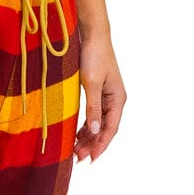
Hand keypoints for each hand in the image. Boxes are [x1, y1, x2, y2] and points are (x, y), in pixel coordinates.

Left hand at [74, 35, 125, 163]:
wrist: (92, 35)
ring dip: (88, 137)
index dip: (101, 145)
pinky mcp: (98, 92)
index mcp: (118, 99)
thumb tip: (94, 131)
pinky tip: (76, 135)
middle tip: (77, 159)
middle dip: (92, 144)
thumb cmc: (93, 56)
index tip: (91, 159)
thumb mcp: (91, 83)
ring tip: (75, 151)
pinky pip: (93, 115)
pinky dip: (85, 126)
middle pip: (104, 129)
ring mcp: (107, 97)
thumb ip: (93, 108)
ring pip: (98, 124)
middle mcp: (115, 100)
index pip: (111, 129)